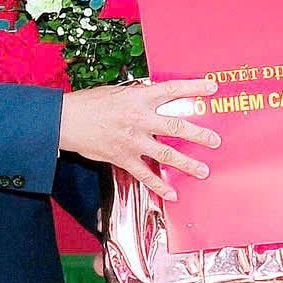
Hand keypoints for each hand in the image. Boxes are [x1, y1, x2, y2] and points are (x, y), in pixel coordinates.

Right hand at [60, 79, 220, 200]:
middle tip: (215, 141)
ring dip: (187, 164)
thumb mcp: (118, 92)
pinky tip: (172, 194)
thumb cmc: (90, 103)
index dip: (193, 88)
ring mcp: (133, 141)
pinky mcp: (124, 158)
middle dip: (199, 134)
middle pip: (177, 126)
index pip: (172, 90)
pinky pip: (146, 175)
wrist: (67, 120)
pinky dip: (159, 186)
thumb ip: (138, 96)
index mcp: (139, 98)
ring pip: (167, 154)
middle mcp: (140, 119)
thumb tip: (154, 95)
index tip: (211, 88)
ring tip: (203, 171)